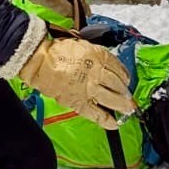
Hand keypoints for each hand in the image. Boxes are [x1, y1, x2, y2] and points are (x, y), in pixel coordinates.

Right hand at [19, 33, 134, 128]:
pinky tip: (114, 123)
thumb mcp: (83, 45)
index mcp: (99, 57)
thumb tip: (106, 64)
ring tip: (128, 109)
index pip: (119, 68)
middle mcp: (97, 73)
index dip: (124, 74)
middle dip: (125, 91)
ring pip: (112, 99)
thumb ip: (97, 55)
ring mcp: (89, 89)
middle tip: (129, 95)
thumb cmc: (57, 52)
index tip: (126, 79)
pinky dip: (107, 120)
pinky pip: (97, 114)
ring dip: (122, 105)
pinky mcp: (79, 103)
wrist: (39, 62)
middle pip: (118, 84)